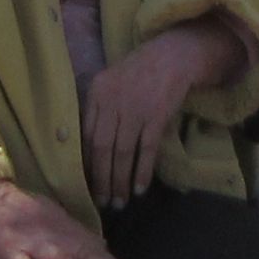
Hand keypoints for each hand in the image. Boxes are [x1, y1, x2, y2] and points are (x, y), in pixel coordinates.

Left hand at [81, 19, 240, 206]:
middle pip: (102, 148)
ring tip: (120, 202)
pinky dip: (142, 172)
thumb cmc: (139, 72)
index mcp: (97, 92)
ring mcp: (135, 108)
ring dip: (120, 181)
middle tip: (103, 202)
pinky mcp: (157, 115)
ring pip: (123, 153)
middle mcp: (113, 100)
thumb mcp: (111, 83)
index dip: (86, 163)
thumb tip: (88, 151)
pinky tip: (139, 189)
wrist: (173, 56)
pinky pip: (146, 150)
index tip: (87, 184)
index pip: (86, 135)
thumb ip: (99, 110)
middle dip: (102, 179)